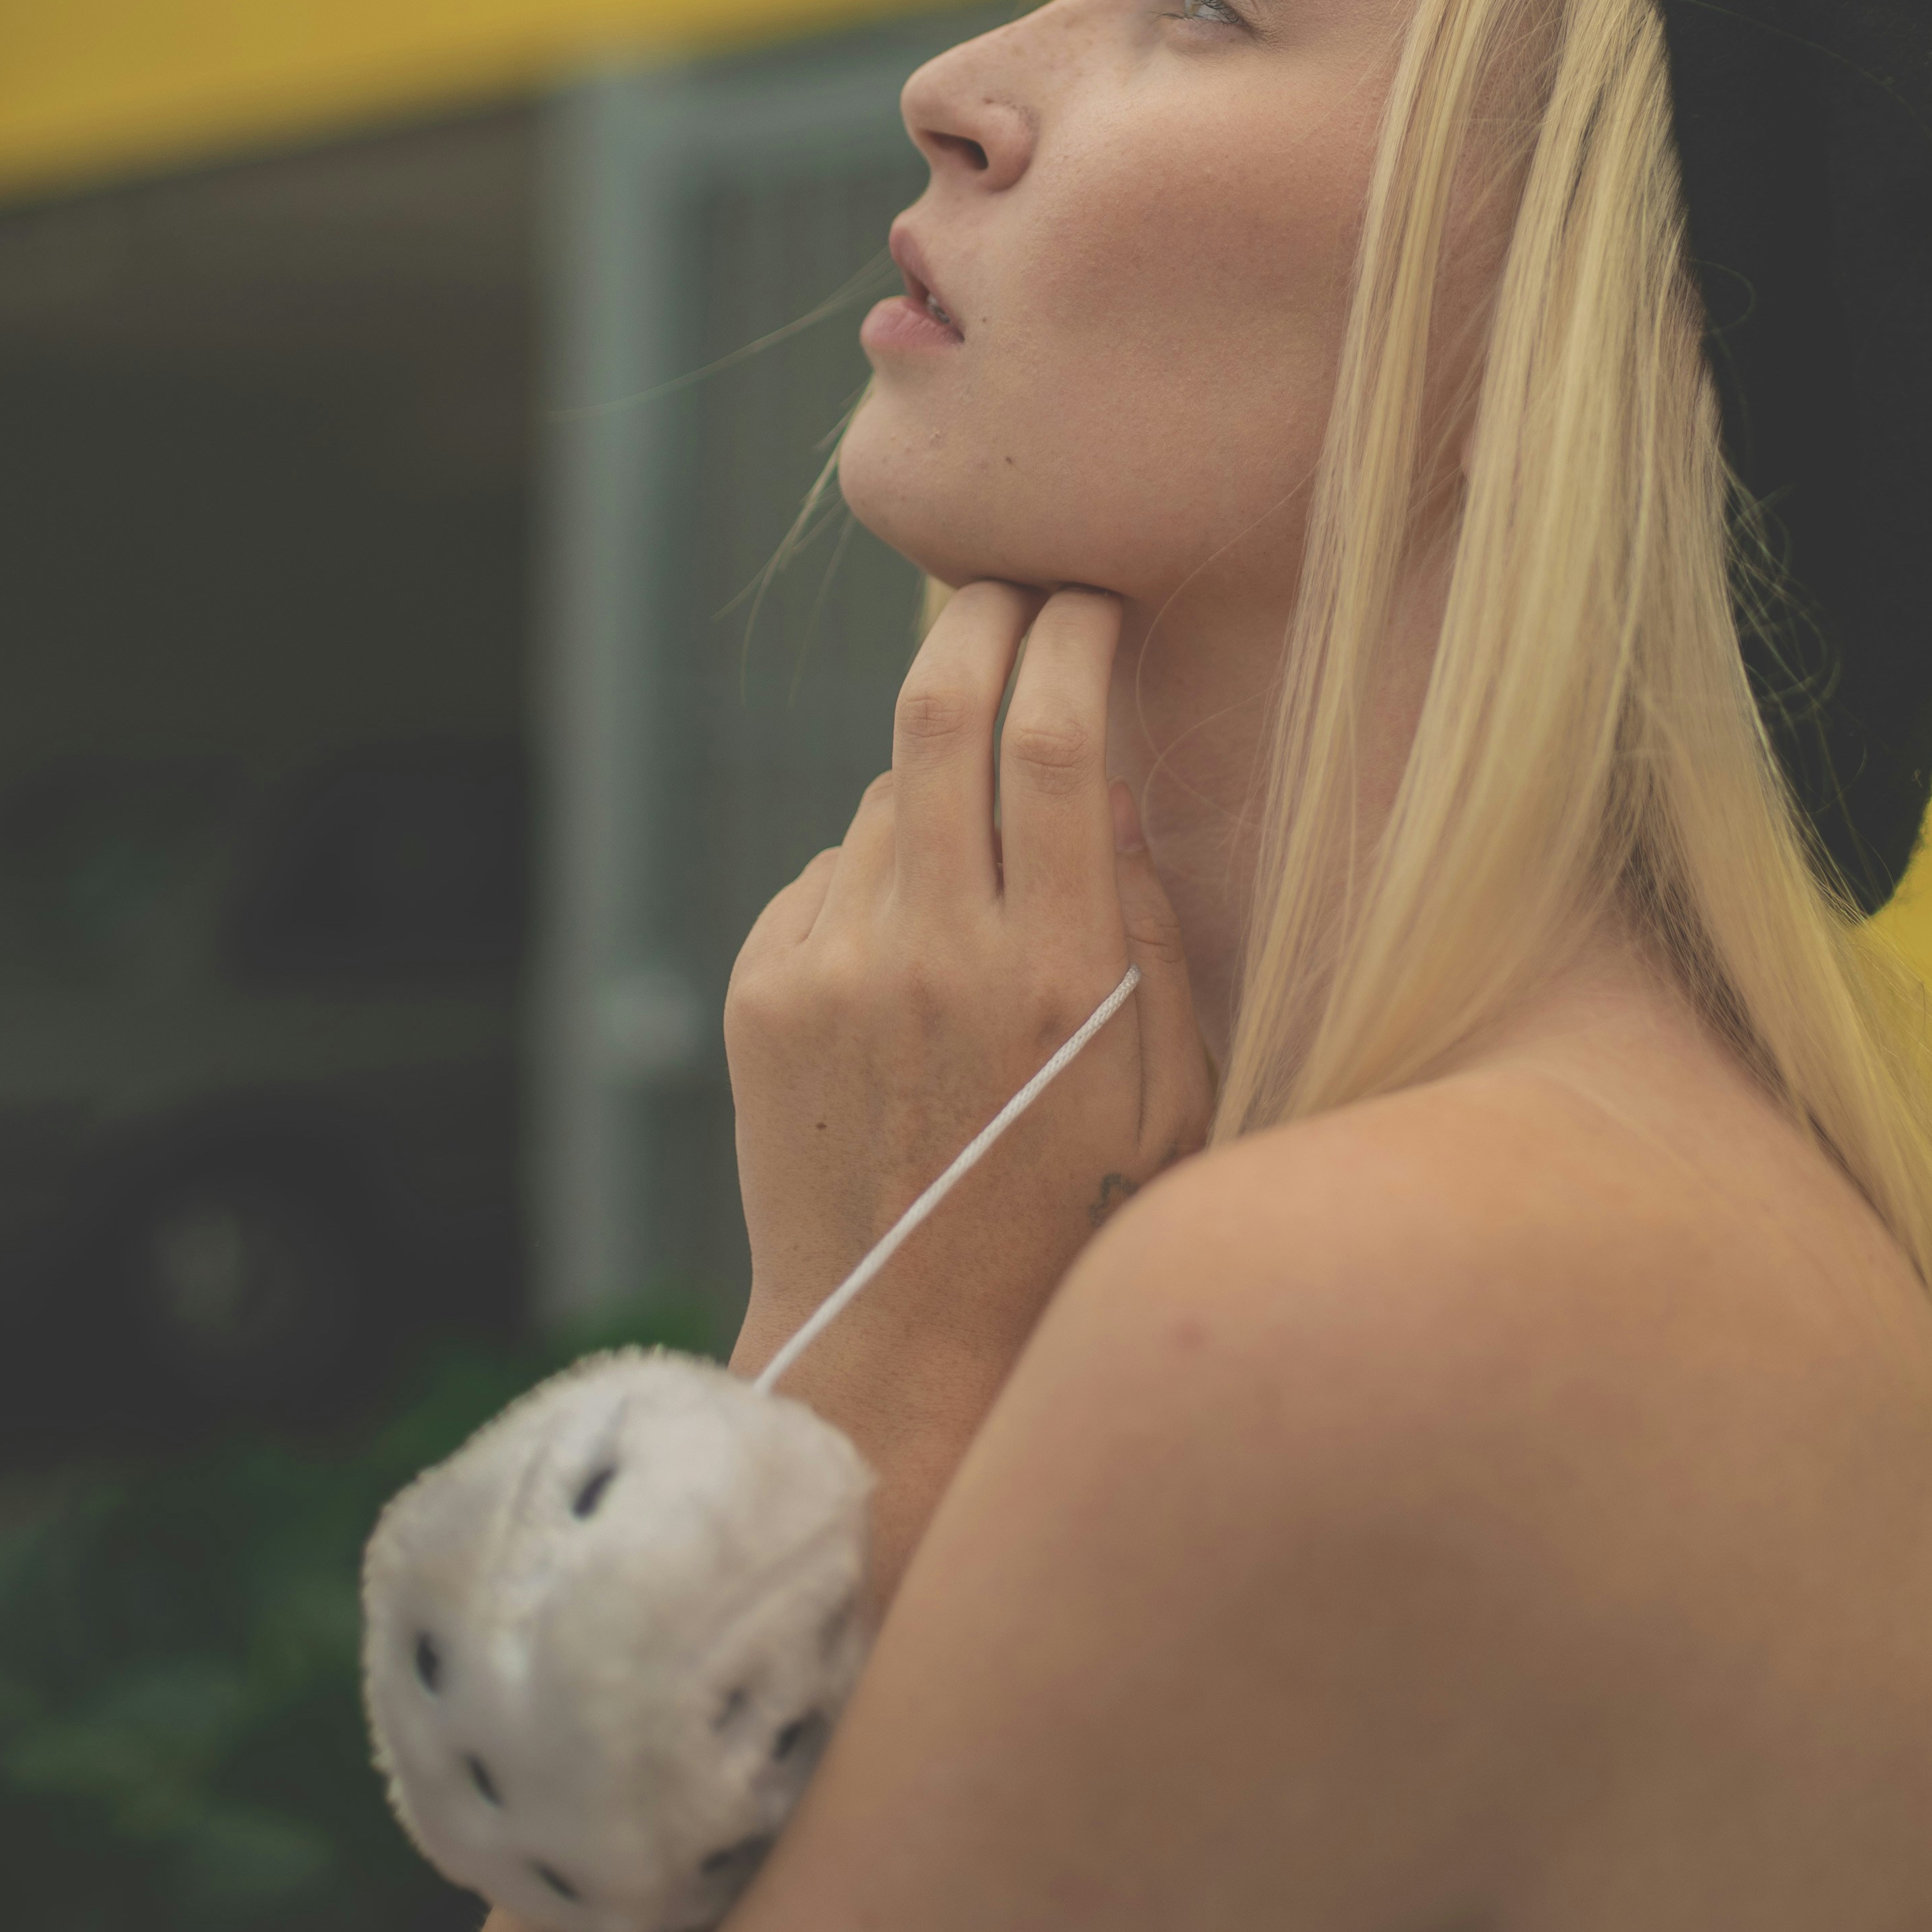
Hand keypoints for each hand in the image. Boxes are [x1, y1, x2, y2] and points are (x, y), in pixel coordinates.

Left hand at [722, 585, 1211, 1423]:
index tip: (1089, 596)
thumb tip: (1114, 797)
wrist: (902, 1341)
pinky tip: (909, 976)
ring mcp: (832, 972)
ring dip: (933, 792)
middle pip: (936, 713)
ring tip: (978, 880)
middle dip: (976, 622)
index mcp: (1055, 978)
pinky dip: (876, 885)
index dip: (1070, 638)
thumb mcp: (1170, 1095)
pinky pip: (828, 879)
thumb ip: (1151, 938)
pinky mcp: (761, 994)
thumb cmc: (1069, 1218)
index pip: (1055, 741)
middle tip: (1008, 590)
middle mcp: (935, 957)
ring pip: (884, 799)